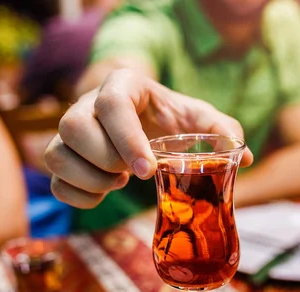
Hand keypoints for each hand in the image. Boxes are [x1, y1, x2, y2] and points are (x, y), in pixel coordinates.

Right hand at [45, 69, 252, 208]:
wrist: (146, 118)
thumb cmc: (171, 116)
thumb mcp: (199, 117)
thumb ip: (222, 131)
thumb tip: (243, 157)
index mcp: (123, 86)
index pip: (111, 104)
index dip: (127, 139)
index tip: (149, 171)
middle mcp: (88, 104)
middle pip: (73, 127)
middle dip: (106, 160)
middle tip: (137, 174)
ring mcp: (69, 132)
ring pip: (56, 155)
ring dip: (90, 179)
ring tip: (120, 181)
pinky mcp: (64, 157)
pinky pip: (56, 182)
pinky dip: (79, 196)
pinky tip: (105, 193)